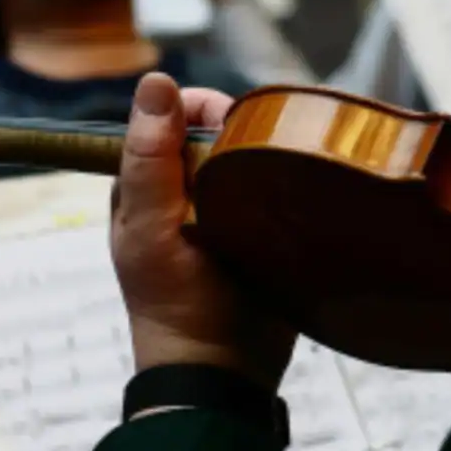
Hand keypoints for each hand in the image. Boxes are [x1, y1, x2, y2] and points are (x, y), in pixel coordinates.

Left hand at [111, 73, 295, 389]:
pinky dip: (290, 178)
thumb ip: (148, 159)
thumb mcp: (149, 229)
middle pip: (219, 129)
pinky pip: (278, 184)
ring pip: (252, 154)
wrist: (225, 370)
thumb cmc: (175, 304)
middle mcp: (186, 187)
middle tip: (259, 161)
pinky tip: (301, 187)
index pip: (177, 114)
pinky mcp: (263, 226)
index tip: (231, 128)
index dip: (204, 108)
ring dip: (271, 154)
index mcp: (148, 181)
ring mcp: (227, 207)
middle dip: (244, 131)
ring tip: (283, 174)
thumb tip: (157, 81)